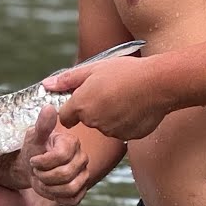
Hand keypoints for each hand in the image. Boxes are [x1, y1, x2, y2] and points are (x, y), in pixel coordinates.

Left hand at [25, 106, 89, 205]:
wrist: (33, 167)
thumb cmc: (34, 149)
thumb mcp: (34, 136)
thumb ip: (42, 125)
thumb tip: (49, 108)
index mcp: (73, 143)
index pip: (60, 157)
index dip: (42, 162)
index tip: (33, 160)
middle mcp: (82, 158)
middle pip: (64, 175)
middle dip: (43, 176)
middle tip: (36, 171)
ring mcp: (84, 175)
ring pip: (69, 189)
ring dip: (48, 187)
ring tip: (41, 179)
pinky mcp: (82, 190)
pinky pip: (72, 199)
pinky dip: (56, 197)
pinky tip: (49, 188)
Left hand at [44, 54, 168, 140]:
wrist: (159, 83)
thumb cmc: (126, 72)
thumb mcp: (93, 69)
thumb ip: (67, 80)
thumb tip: (46, 85)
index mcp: (81, 105)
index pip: (65, 117)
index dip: (72, 109)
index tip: (82, 100)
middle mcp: (93, 122)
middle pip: (87, 119)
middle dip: (94, 109)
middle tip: (110, 91)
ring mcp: (112, 131)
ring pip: (105, 125)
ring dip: (111, 115)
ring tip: (125, 97)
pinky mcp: (128, 136)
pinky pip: (122, 130)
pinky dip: (126, 122)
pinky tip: (135, 107)